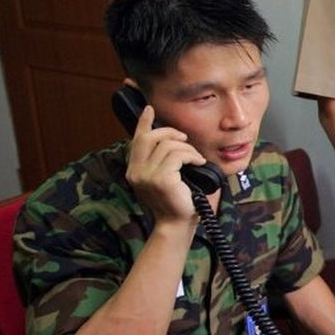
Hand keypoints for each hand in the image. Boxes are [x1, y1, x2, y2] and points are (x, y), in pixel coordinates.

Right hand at [125, 105, 207, 222]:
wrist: (177, 224)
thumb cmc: (175, 202)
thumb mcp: (165, 178)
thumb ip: (162, 161)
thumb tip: (174, 139)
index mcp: (135, 171)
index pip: (137, 141)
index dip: (143, 123)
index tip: (149, 109)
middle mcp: (136, 172)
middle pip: (151, 137)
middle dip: (170, 132)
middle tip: (185, 139)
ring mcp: (147, 176)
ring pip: (169, 145)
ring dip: (187, 149)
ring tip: (195, 159)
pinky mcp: (161, 179)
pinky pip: (178, 156)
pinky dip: (192, 156)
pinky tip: (198, 163)